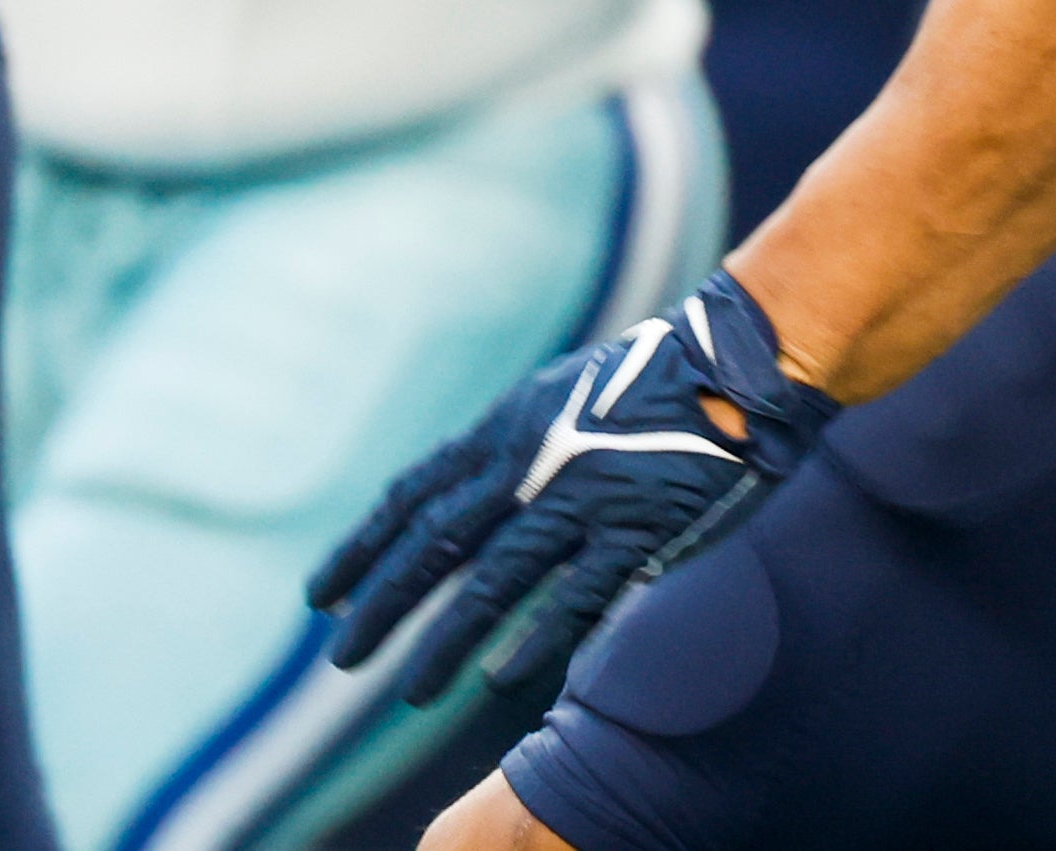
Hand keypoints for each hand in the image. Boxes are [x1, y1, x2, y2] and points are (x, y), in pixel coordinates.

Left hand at [312, 270, 838, 702]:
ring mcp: (581, 497)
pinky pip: (575, 596)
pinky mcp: (637, 530)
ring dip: (443, 641)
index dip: (362, 547)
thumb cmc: (643, 383)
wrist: (732, 364)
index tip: (322, 595)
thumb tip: (452, 500)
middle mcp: (529, 462)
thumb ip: (504, 448)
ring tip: (409, 691)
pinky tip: (497, 679)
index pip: (412, 495)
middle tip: (342, 656)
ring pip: (492, 581)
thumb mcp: (553, 397)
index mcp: (505, 428)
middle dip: (381, 603)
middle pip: (434, 543)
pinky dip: (533, 639)